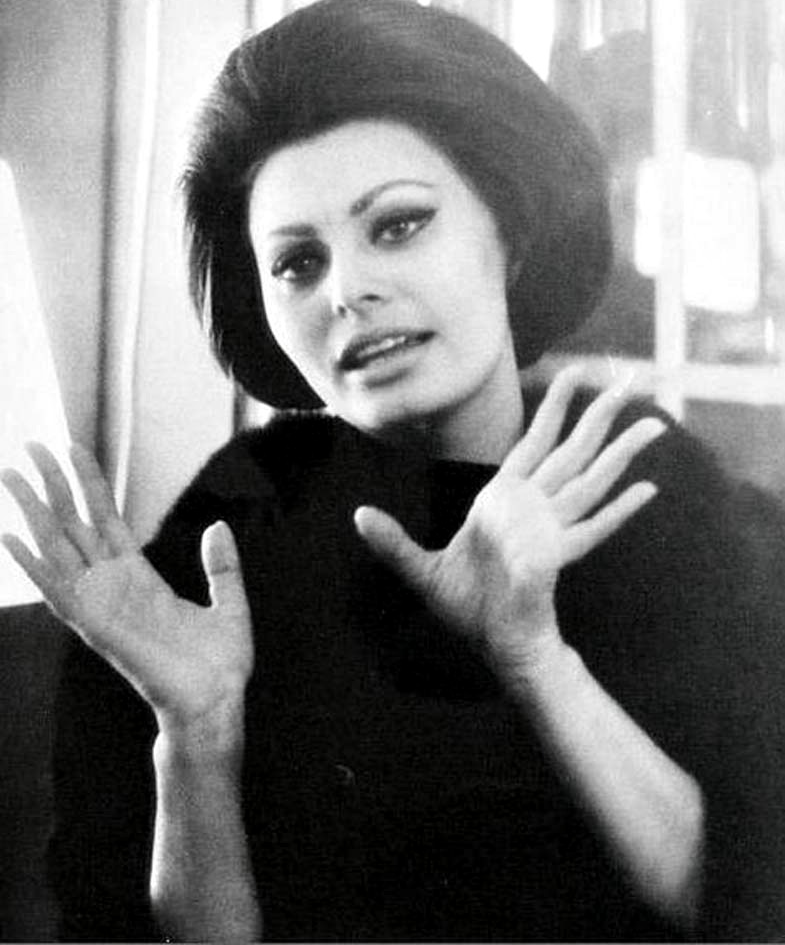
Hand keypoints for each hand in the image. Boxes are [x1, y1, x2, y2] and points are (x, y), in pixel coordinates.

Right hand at [1, 444, 252, 734]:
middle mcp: (113, 586)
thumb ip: (221, 566)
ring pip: (58, 548)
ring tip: (10, 475)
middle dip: (51, 486)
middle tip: (28, 446)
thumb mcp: (229, 603)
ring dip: (32, 512)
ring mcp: (102, 605)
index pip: (105, 518)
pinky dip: (33, 565)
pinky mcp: (98, 627)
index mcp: (139, 577)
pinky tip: (11, 537)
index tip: (72, 447)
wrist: (217, 704)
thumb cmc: (218, 664)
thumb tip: (217, 526)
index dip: (88, 483)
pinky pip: (59, 591)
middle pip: (73, 524)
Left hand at [355, 367, 664, 674]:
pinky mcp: (558, 559)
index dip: (554, 407)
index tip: (572, 374)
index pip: (533, 442)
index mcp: (502, 500)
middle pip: (570, 451)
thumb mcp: (421, 571)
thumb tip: (357, 516)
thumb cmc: (466, 608)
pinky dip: (620, 510)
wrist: (492, 647)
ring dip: (619, 454)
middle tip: (626, 381)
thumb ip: (393, 542)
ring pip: (590, 482)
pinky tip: (648, 489)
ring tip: (653, 425)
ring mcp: (549, 532)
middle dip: (596, 416)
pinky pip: (593, 529)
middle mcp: (530, 509)